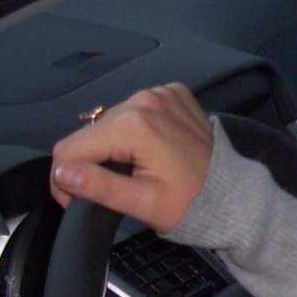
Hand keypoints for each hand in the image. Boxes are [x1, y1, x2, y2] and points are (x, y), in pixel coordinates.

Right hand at [48, 82, 216, 233]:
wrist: (233, 193)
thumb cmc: (192, 203)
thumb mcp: (143, 203)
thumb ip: (99, 186)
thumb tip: (62, 172)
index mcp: (133, 125)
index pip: (70, 148)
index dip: (65, 179)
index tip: (78, 200)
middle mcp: (143, 100)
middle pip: (89, 134)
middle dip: (91, 163)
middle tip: (115, 188)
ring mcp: (159, 93)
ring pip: (110, 122)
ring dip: (114, 147)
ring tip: (137, 170)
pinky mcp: (170, 94)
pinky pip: (135, 111)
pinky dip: (136, 132)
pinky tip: (152, 150)